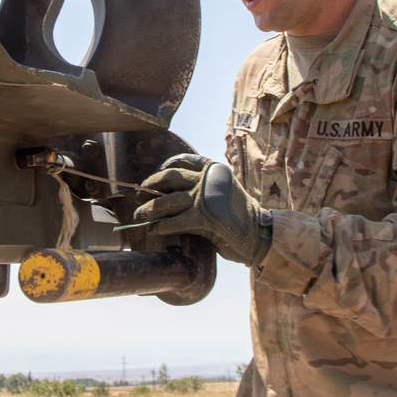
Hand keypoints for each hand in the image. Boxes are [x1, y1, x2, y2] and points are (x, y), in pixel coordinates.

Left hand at [134, 154, 272, 266]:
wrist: (259, 235)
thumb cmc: (236, 215)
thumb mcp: (220, 191)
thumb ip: (200, 186)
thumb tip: (166, 192)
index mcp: (213, 168)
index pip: (181, 161)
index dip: (162, 169)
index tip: (151, 180)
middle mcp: (208, 179)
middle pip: (169, 178)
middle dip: (149, 187)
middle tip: (138, 197)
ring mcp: (206, 198)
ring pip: (167, 201)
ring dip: (149, 209)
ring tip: (139, 216)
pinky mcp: (206, 219)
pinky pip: (175, 221)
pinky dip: (161, 226)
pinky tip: (154, 230)